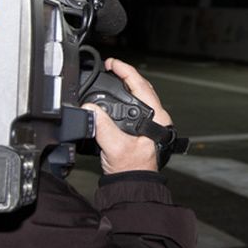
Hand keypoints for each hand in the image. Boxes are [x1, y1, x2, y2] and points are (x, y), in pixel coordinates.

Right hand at [82, 58, 172, 174]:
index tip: (112, 63)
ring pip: (138, 96)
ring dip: (125, 85)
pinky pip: (133, 106)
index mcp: (157, 118)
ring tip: (111, 77)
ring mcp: (151, 123)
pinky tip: (113, 97)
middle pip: (141, 88)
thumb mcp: (115, 146)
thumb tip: (90, 108)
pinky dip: (123, 97)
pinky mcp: (142, 129)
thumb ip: (102, 126)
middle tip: (110, 67)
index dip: (126, 71)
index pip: (142, 86)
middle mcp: (157, 118)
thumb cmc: (131, 168)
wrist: (132, 184)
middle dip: (125, 75)